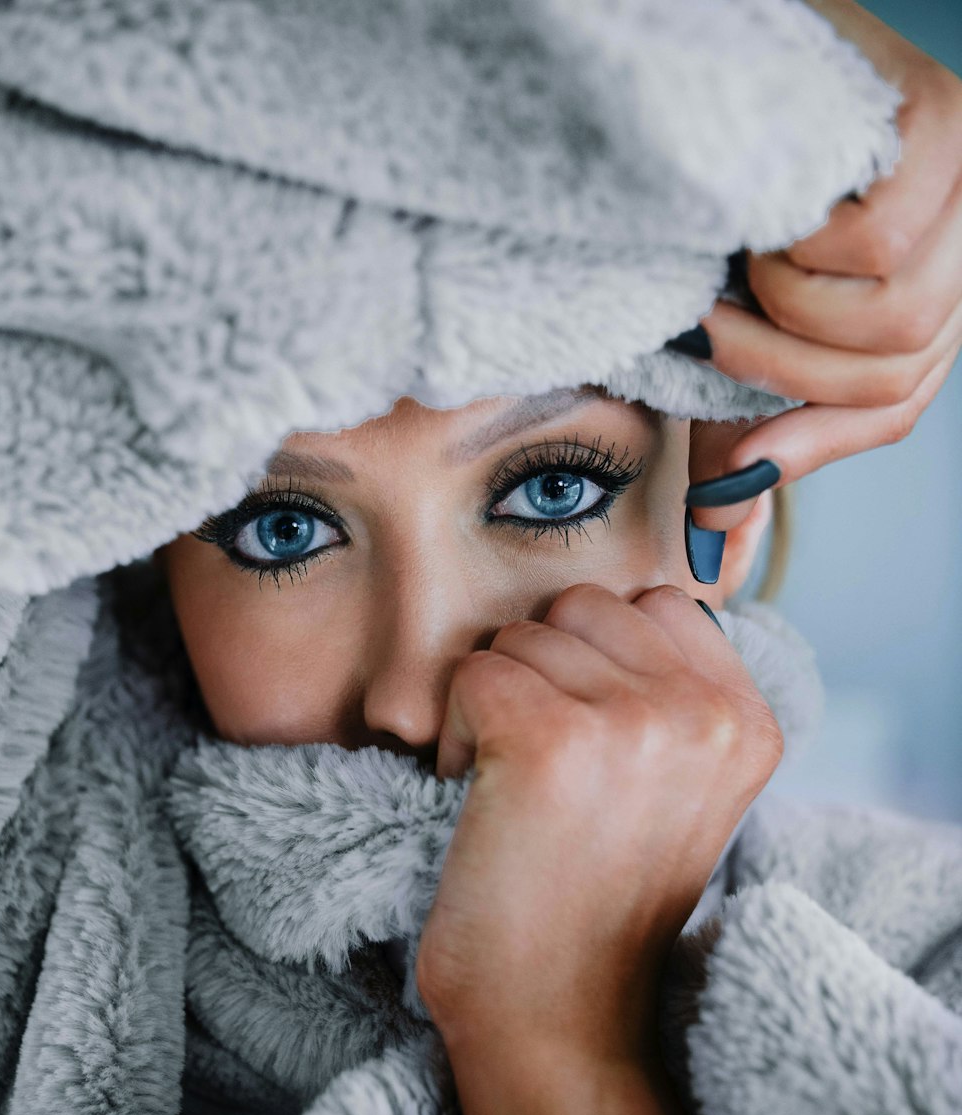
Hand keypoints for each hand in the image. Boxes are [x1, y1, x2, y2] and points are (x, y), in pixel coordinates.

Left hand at [414, 583, 782, 1063]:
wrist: (559, 1020)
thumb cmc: (598, 901)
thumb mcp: (679, 788)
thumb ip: (672, 695)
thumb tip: (608, 609)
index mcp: (747, 720)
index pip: (658, 602)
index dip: (597, 657)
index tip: (589, 739)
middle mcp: (704, 712)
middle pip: (582, 607)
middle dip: (542, 671)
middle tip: (539, 763)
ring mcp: (632, 722)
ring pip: (520, 636)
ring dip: (495, 702)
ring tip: (511, 787)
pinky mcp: (548, 740)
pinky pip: (471, 674)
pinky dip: (452, 732)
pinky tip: (474, 794)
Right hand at [685, 0, 961, 532]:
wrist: (694, 59)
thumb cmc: (720, 204)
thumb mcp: (734, 334)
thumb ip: (742, 431)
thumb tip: (717, 538)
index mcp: (922, 289)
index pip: (897, 402)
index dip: (814, 442)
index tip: (735, 457)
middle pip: (899, 369)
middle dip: (784, 371)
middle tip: (713, 327)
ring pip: (895, 320)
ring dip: (788, 306)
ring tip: (746, 257)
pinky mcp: (947, 125)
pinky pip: (877, 245)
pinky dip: (804, 246)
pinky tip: (780, 205)